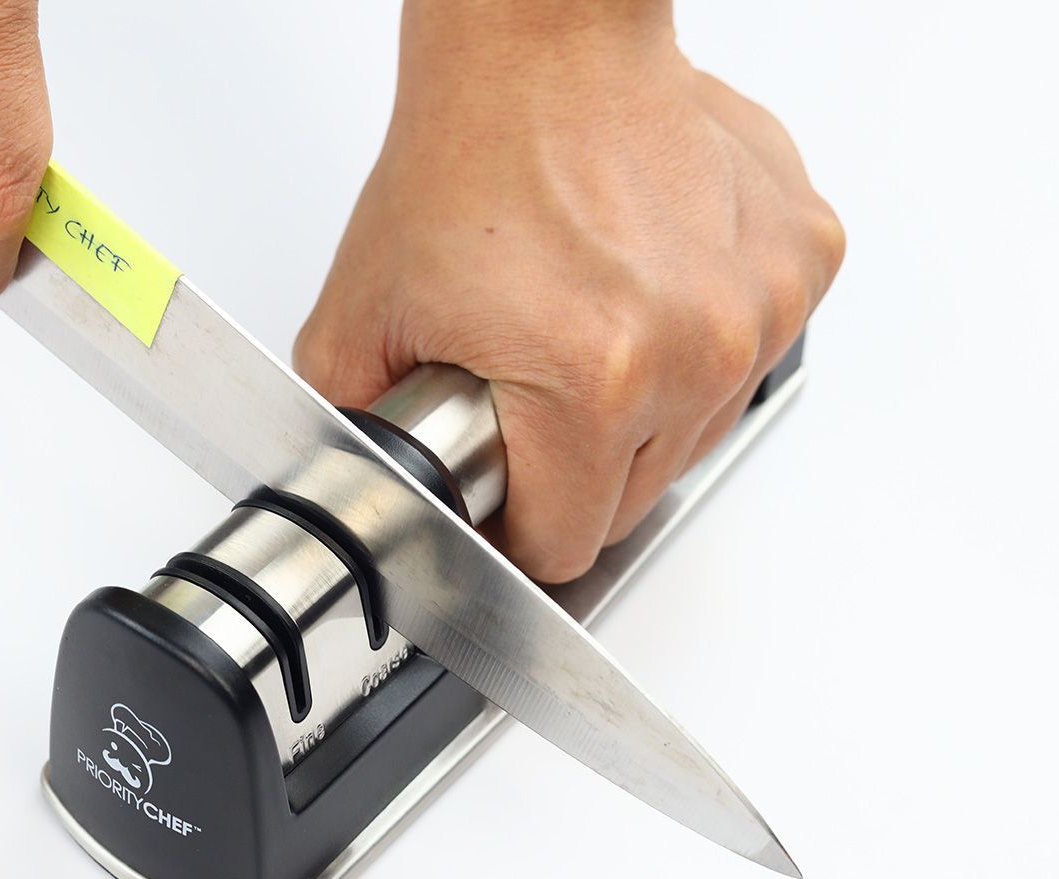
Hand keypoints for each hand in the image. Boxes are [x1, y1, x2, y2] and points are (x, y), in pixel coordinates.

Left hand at [294, 0, 844, 581]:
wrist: (543, 44)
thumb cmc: (469, 155)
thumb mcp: (364, 316)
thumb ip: (364, 430)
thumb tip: (378, 487)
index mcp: (594, 380)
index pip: (569, 541)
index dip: (519, 528)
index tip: (506, 495)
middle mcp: (697, 349)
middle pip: (635, 496)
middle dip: (576, 465)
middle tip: (532, 383)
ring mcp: (761, 304)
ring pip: (696, 433)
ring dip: (643, 406)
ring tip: (586, 323)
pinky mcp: (801, 260)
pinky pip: (748, 354)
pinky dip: (697, 337)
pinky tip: (644, 282)